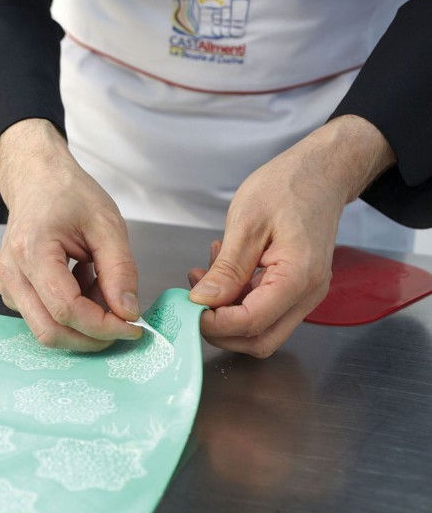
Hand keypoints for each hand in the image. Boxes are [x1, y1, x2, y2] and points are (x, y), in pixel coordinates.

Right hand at [0, 118, 141, 350]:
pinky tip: (82, 284)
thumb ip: (120, 271)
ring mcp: (6, 285)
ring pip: (47, 329)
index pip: (67, 309)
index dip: (103, 326)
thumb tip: (128, 314)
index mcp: (32, 251)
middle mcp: (12, 273)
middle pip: (51, 331)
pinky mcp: (11, 292)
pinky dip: (71, 314)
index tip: (134, 326)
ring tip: (99, 286)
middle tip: (123, 321)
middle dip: (93, 336)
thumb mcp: (107, 225)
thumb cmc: (70, 196)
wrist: (37, 181)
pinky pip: (43, 318)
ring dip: (83, 323)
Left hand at [188, 115, 394, 357]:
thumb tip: (202, 301)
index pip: (252, 323)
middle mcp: (307, 295)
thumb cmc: (288, 186)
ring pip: (261, 330)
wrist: (322, 172)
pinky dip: (237, 302)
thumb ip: (227, 268)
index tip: (189, 307)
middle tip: (193, 301)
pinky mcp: (296, 290)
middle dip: (220, 330)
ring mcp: (304, 295)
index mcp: (298, 277)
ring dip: (226, 315)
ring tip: (204, 278)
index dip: (215, 323)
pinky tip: (221, 274)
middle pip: (260, 340)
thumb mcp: (247, 222)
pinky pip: (264, 311)